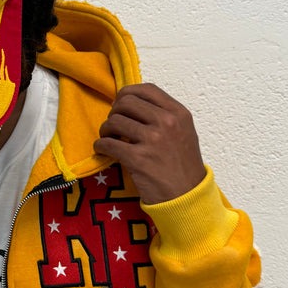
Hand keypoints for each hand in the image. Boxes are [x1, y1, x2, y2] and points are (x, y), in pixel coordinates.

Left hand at [93, 83, 205, 203]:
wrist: (186, 197)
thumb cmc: (182, 167)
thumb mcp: (183, 133)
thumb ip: (163, 116)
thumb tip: (131, 104)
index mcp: (178, 113)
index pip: (146, 90)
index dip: (127, 94)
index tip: (120, 104)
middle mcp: (167, 122)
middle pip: (126, 102)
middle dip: (114, 112)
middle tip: (114, 125)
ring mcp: (153, 140)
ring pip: (114, 121)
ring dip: (105, 130)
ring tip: (109, 138)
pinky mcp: (138, 159)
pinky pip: (108, 144)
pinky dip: (100, 146)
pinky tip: (103, 150)